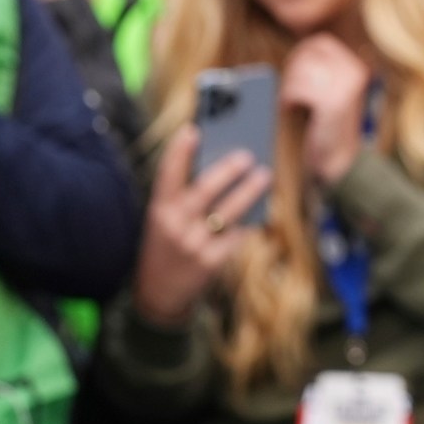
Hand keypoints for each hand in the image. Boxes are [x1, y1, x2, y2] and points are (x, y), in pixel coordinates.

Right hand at [134, 127, 273, 327]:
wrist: (158, 294)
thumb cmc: (167, 245)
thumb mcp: (165, 220)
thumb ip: (184, 197)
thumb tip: (222, 164)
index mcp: (159, 210)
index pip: (166, 175)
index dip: (178, 152)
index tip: (192, 130)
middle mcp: (174, 226)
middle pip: (203, 191)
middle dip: (226, 171)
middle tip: (247, 155)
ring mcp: (192, 246)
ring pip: (226, 213)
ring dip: (248, 192)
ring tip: (265, 175)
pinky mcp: (210, 263)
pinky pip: (236, 236)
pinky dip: (250, 221)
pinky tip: (264, 208)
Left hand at [282, 34, 370, 185]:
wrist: (338, 160)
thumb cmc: (329, 125)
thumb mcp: (332, 90)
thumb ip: (321, 69)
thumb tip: (296, 53)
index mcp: (355, 66)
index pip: (320, 43)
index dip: (300, 53)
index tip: (291, 70)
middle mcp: (354, 72)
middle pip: (308, 53)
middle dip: (291, 69)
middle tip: (288, 89)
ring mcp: (345, 86)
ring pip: (301, 70)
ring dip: (288, 85)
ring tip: (289, 100)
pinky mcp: (333, 102)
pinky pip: (299, 88)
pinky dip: (288, 97)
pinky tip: (289, 108)